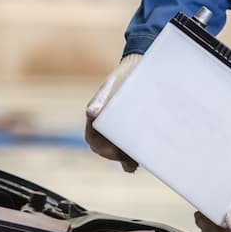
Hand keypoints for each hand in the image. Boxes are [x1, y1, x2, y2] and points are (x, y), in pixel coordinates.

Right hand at [84, 54, 141, 172]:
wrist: (140, 68)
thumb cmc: (125, 76)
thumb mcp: (114, 86)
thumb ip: (102, 99)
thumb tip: (91, 113)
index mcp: (96, 115)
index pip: (94, 140)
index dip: (104, 149)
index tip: (118, 152)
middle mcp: (103, 123)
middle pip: (103, 148)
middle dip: (115, 156)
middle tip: (130, 160)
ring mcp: (116, 127)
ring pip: (114, 148)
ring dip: (123, 158)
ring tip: (135, 163)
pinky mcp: (129, 128)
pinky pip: (125, 146)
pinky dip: (129, 157)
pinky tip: (136, 162)